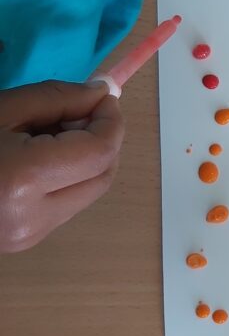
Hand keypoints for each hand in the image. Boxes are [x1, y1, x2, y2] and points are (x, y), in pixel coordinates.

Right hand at [0, 80, 124, 252]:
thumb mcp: (0, 108)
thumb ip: (56, 100)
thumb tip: (101, 94)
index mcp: (24, 180)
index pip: (99, 151)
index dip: (111, 120)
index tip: (104, 96)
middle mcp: (33, 217)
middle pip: (102, 176)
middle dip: (103, 139)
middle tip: (82, 108)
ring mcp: (29, 236)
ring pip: (88, 192)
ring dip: (86, 158)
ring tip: (51, 130)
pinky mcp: (23, 241)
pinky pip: (65, 205)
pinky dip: (67, 176)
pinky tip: (38, 154)